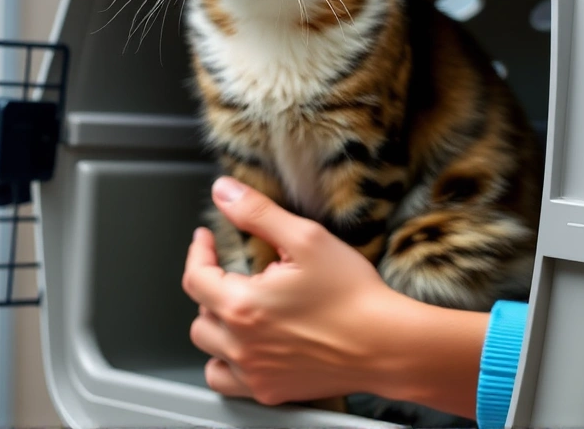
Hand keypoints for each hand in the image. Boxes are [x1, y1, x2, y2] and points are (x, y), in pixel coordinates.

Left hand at [182, 176, 484, 416]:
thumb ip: (257, 212)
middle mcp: (242, 345)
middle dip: (210, 288)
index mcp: (242, 306)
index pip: (195, 278)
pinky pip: (228, 382)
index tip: (206, 240)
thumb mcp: (305, 238)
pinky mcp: (272, 391)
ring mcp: (255, 373)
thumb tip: (223, 192)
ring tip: (237, 308)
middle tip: (232, 273)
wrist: (388, 345)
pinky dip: (227, 364)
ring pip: (209, 348)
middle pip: (200, 313)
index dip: (198, 252)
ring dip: (216, 325)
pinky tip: (244, 347)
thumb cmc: (354, 296)